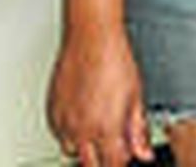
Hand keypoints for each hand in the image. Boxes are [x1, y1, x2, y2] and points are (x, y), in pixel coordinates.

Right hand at [46, 26, 153, 164]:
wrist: (92, 40)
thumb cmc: (115, 62)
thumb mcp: (136, 97)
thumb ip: (138, 130)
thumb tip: (144, 153)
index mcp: (106, 128)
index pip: (113, 163)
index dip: (122, 161)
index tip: (127, 156)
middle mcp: (81, 128)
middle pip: (90, 164)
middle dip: (104, 161)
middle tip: (114, 148)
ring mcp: (64, 121)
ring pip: (71, 151)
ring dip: (85, 149)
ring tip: (99, 132)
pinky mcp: (52, 112)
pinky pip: (59, 135)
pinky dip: (70, 134)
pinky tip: (84, 121)